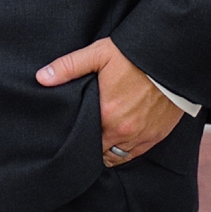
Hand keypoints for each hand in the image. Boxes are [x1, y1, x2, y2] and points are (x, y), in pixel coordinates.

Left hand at [35, 36, 183, 166]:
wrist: (169, 59)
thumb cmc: (132, 56)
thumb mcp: (97, 55)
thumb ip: (67, 68)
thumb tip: (41, 78)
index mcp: (106, 115)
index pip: (84, 141)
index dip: (75, 137)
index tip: (69, 133)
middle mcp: (124, 131)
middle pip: (100, 152)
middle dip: (89, 147)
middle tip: (81, 137)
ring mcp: (143, 135)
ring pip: (119, 156)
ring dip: (108, 150)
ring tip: (97, 141)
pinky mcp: (158, 135)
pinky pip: (137, 153)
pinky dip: (126, 150)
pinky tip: (118, 140)